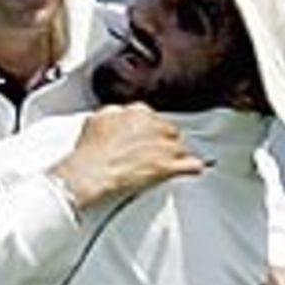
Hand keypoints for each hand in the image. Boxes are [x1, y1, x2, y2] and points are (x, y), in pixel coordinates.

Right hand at [53, 104, 203, 213]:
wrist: (90, 173)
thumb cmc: (90, 151)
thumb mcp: (97, 119)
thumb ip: (113, 113)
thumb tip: (118, 113)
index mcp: (139, 111)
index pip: (154, 119)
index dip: (151, 131)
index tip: (147, 139)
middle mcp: (155, 125)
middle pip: (170, 132)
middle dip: (165, 143)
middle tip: (156, 154)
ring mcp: (163, 146)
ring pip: (180, 147)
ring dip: (177, 155)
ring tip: (172, 163)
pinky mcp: (167, 167)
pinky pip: (191, 165)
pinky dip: (193, 168)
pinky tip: (194, 169)